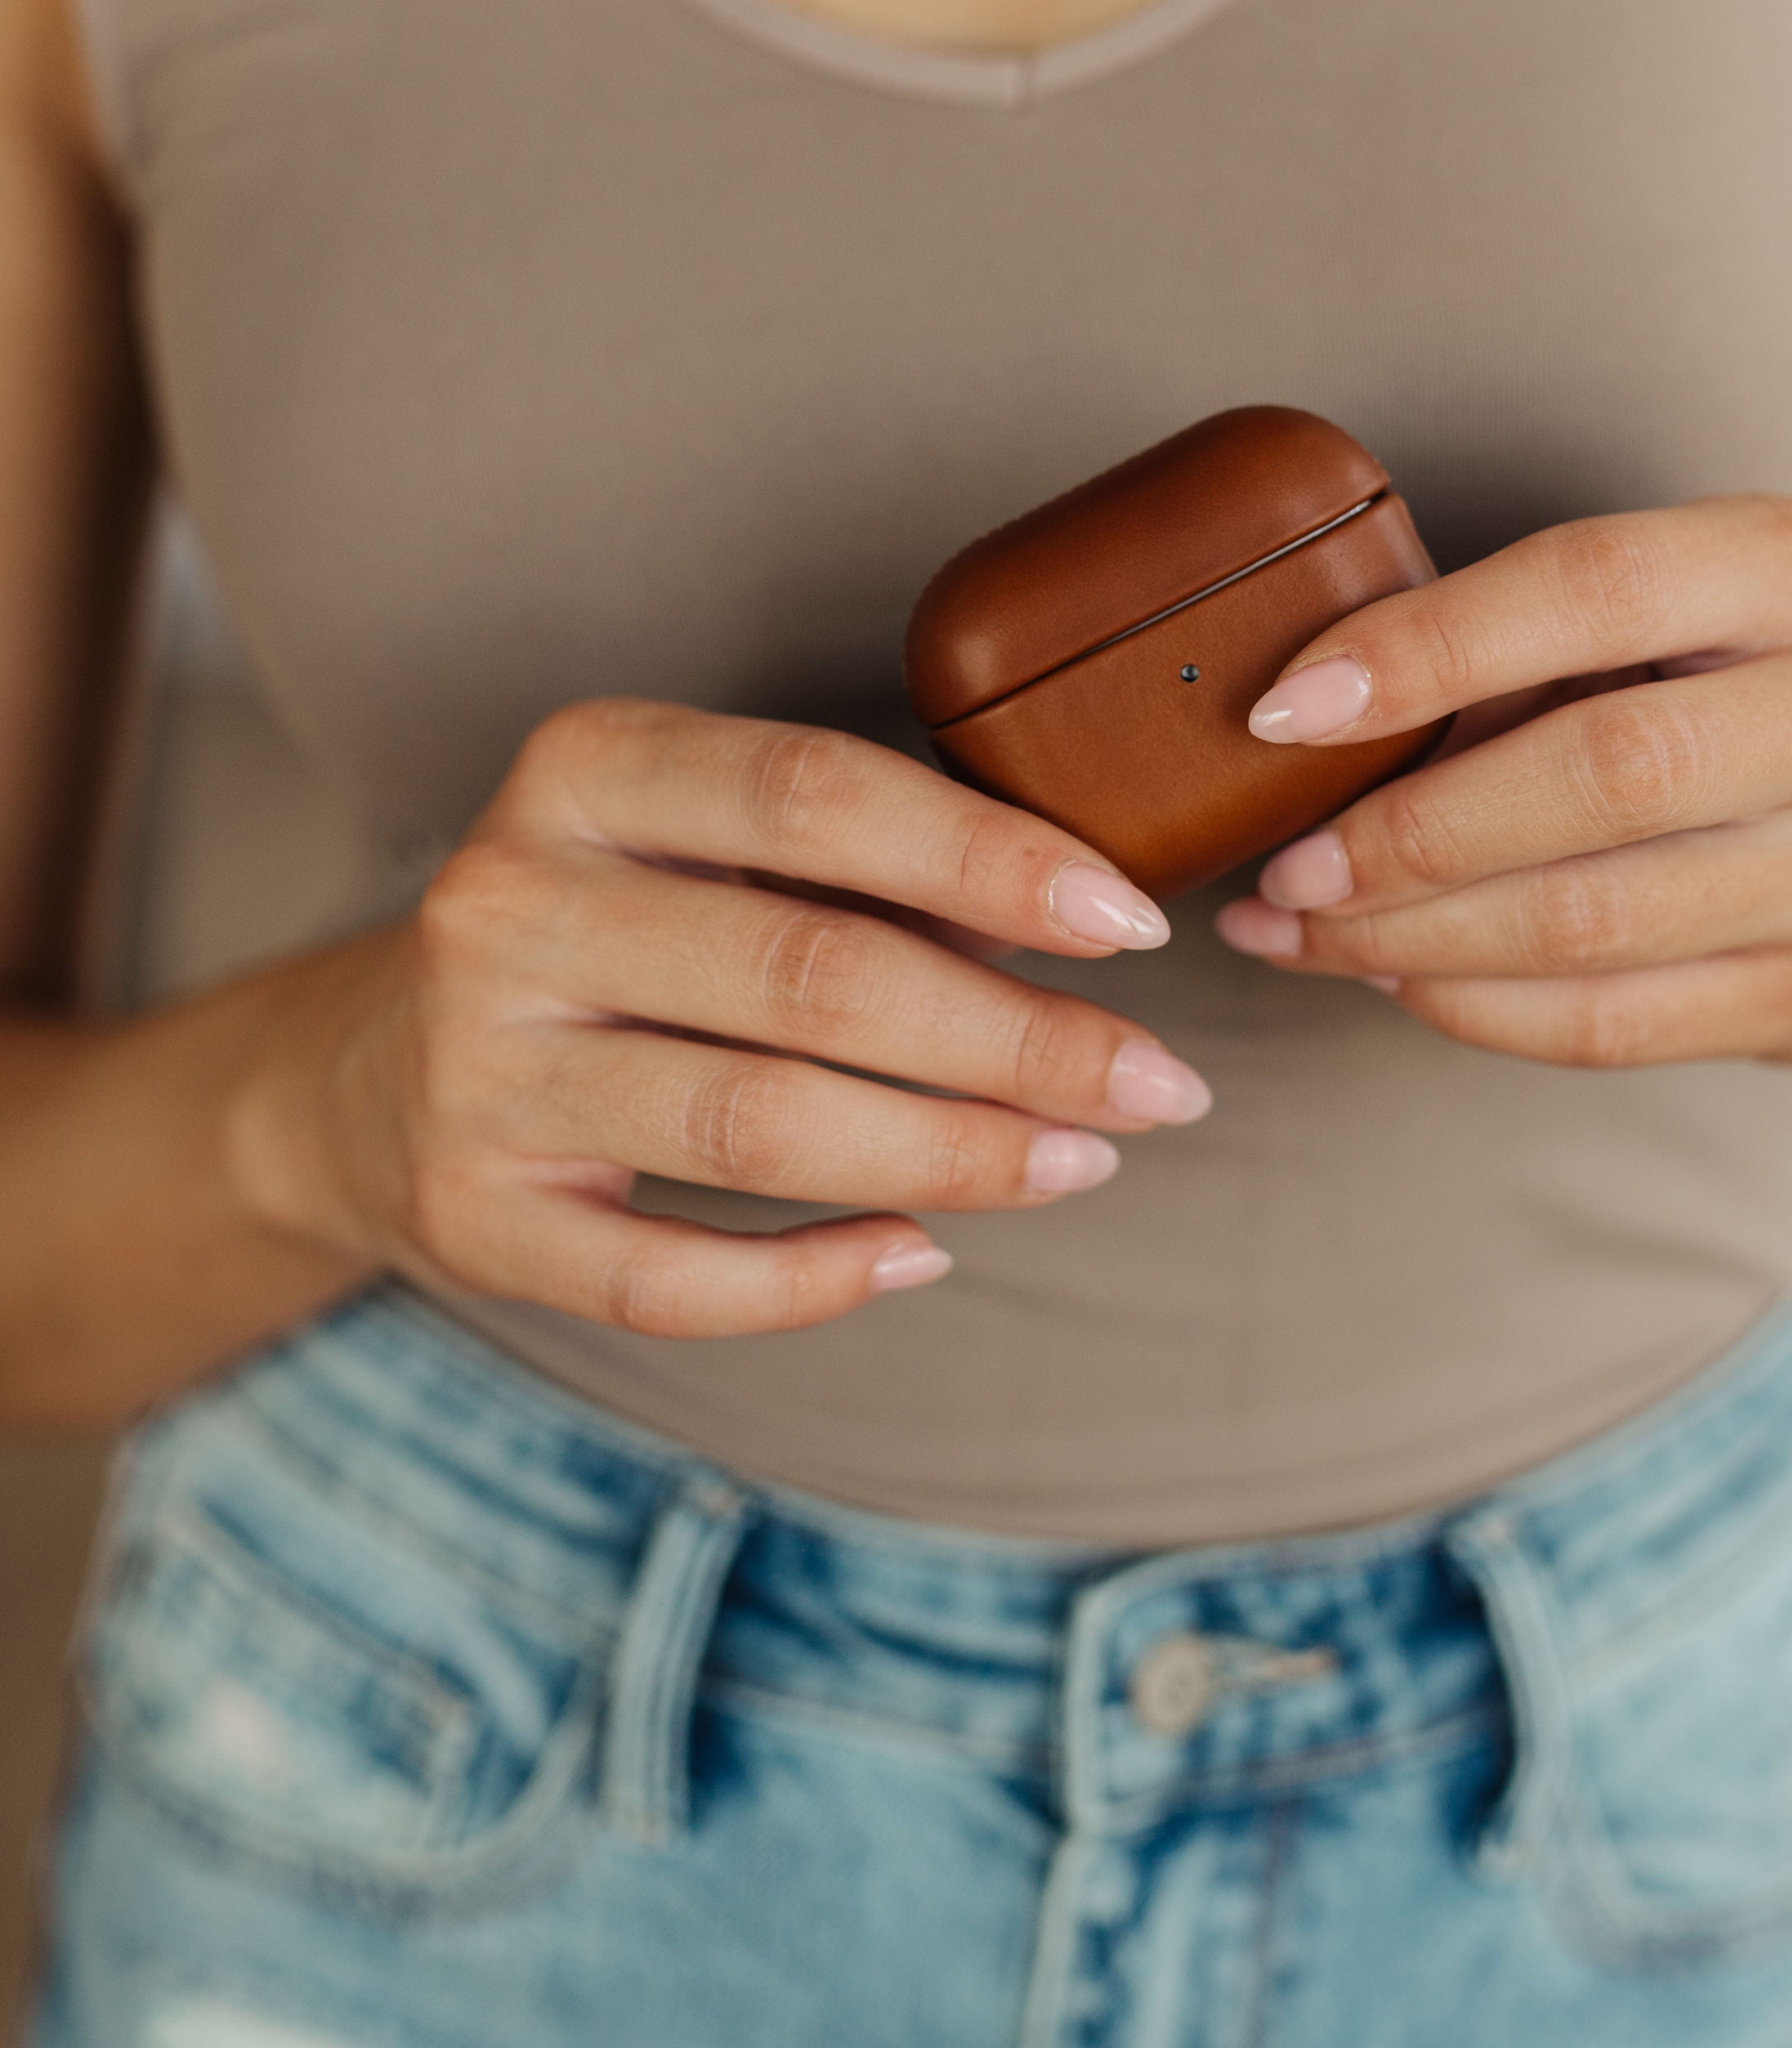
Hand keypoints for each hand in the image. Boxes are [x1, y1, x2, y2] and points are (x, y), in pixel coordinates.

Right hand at [241, 702, 1210, 1338]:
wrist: (374, 1068)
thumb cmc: (618, 933)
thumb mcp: (704, 842)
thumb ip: (861, 863)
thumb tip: (1089, 924)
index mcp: (583, 769)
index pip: (814, 794)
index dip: (990, 859)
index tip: (1135, 925)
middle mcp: (509, 903)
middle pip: (810, 972)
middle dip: (1016, 1038)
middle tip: (1161, 1086)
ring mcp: (476, 1066)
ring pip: (754, 1122)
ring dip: (950, 1154)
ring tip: (1083, 1164)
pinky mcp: (469, 1215)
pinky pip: (668, 1278)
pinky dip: (814, 1276)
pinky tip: (921, 1253)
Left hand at [1215, 498, 1791, 1066]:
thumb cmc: (1709, 699)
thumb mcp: (1639, 622)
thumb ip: (1496, 649)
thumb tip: (1294, 724)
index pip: (1594, 584)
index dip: (1427, 648)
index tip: (1285, 711)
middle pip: (1605, 772)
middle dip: (1413, 831)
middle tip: (1285, 864)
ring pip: (1593, 920)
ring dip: (1412, 936)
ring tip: (1299, 928)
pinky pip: (1608, 1023)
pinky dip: (1470, 1005)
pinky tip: (1388, 977)